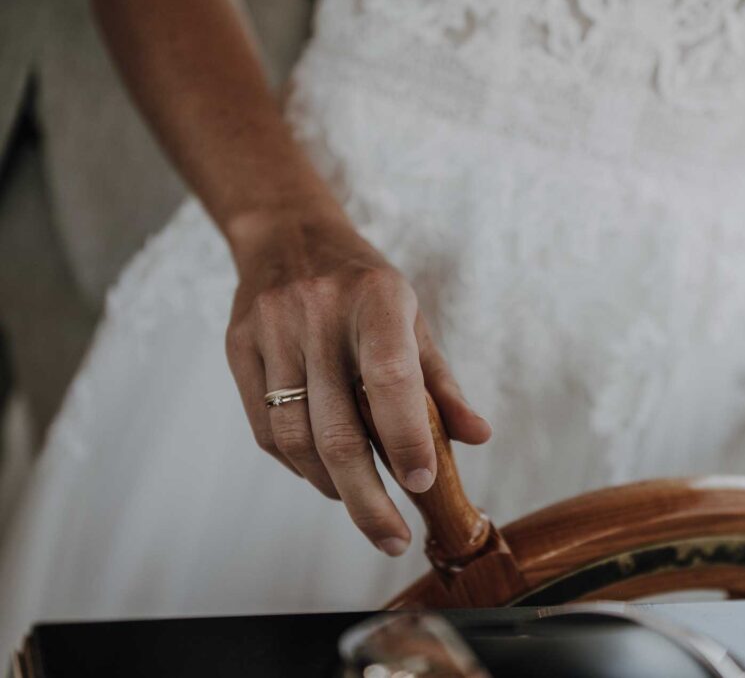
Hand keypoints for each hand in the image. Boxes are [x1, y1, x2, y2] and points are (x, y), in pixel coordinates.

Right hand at [223, 204, 491, 555]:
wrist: (287, 235)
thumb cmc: (363, 285)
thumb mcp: (413, 317)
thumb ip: (441, 382)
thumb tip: (477, 437)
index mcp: (376, 298)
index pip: (390, 378)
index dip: (406, 438)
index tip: (421, 484)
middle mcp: (317, 312)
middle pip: (337, 428)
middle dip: (367, 498)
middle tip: (391, 538)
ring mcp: (271, 329)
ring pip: (295, 438)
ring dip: (330, 485)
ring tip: (358, 501)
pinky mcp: (238, 347)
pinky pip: (265, 429)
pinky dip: (296, 464)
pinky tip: (321, 471)